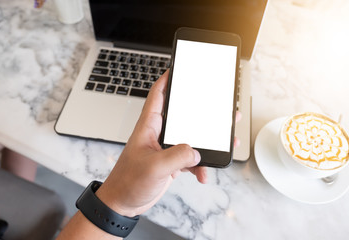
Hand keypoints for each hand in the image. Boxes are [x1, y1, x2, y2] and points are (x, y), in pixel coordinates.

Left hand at [96, 70, 206, 216]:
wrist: (123, 203)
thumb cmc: (128, 182)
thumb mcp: (154, 167)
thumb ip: (177, 157)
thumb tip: (195, 152)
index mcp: (149, 127)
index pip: (158, 96)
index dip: (167, 80)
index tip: (178, 68)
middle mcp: (158, 134)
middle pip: (183, 116)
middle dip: (201, 111)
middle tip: (218, 106)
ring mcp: (166, 149)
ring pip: (191, 138)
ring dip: (207, 141)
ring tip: (225, 139)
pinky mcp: (171, 162)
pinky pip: (191, 159)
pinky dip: (200, 166)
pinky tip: (203, 174)